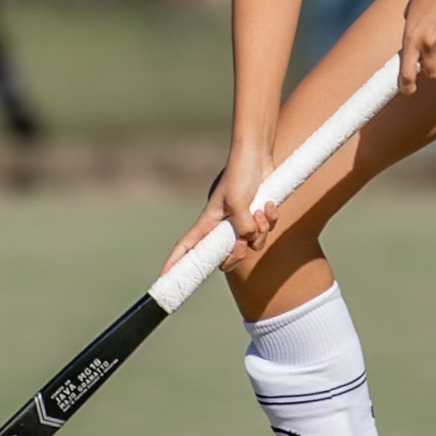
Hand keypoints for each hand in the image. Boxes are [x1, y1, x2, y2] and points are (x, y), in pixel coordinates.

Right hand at [161, 144, 279, 274]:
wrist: (258, 156)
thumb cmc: (240, 174)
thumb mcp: (238, 201)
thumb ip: (243, 225)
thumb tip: (249, 239)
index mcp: (209, 222)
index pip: (187, 246)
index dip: (175, 263)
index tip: (165, 279)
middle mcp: (223, 226)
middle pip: (225, 258)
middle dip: (238, 255)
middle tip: (244, 242)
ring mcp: (240, 223)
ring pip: (251, 245)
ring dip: (260, 230)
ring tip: (261, 210)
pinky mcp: (257, 218)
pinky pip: (265, 232)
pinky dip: (270, 220)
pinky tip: (269, 205)